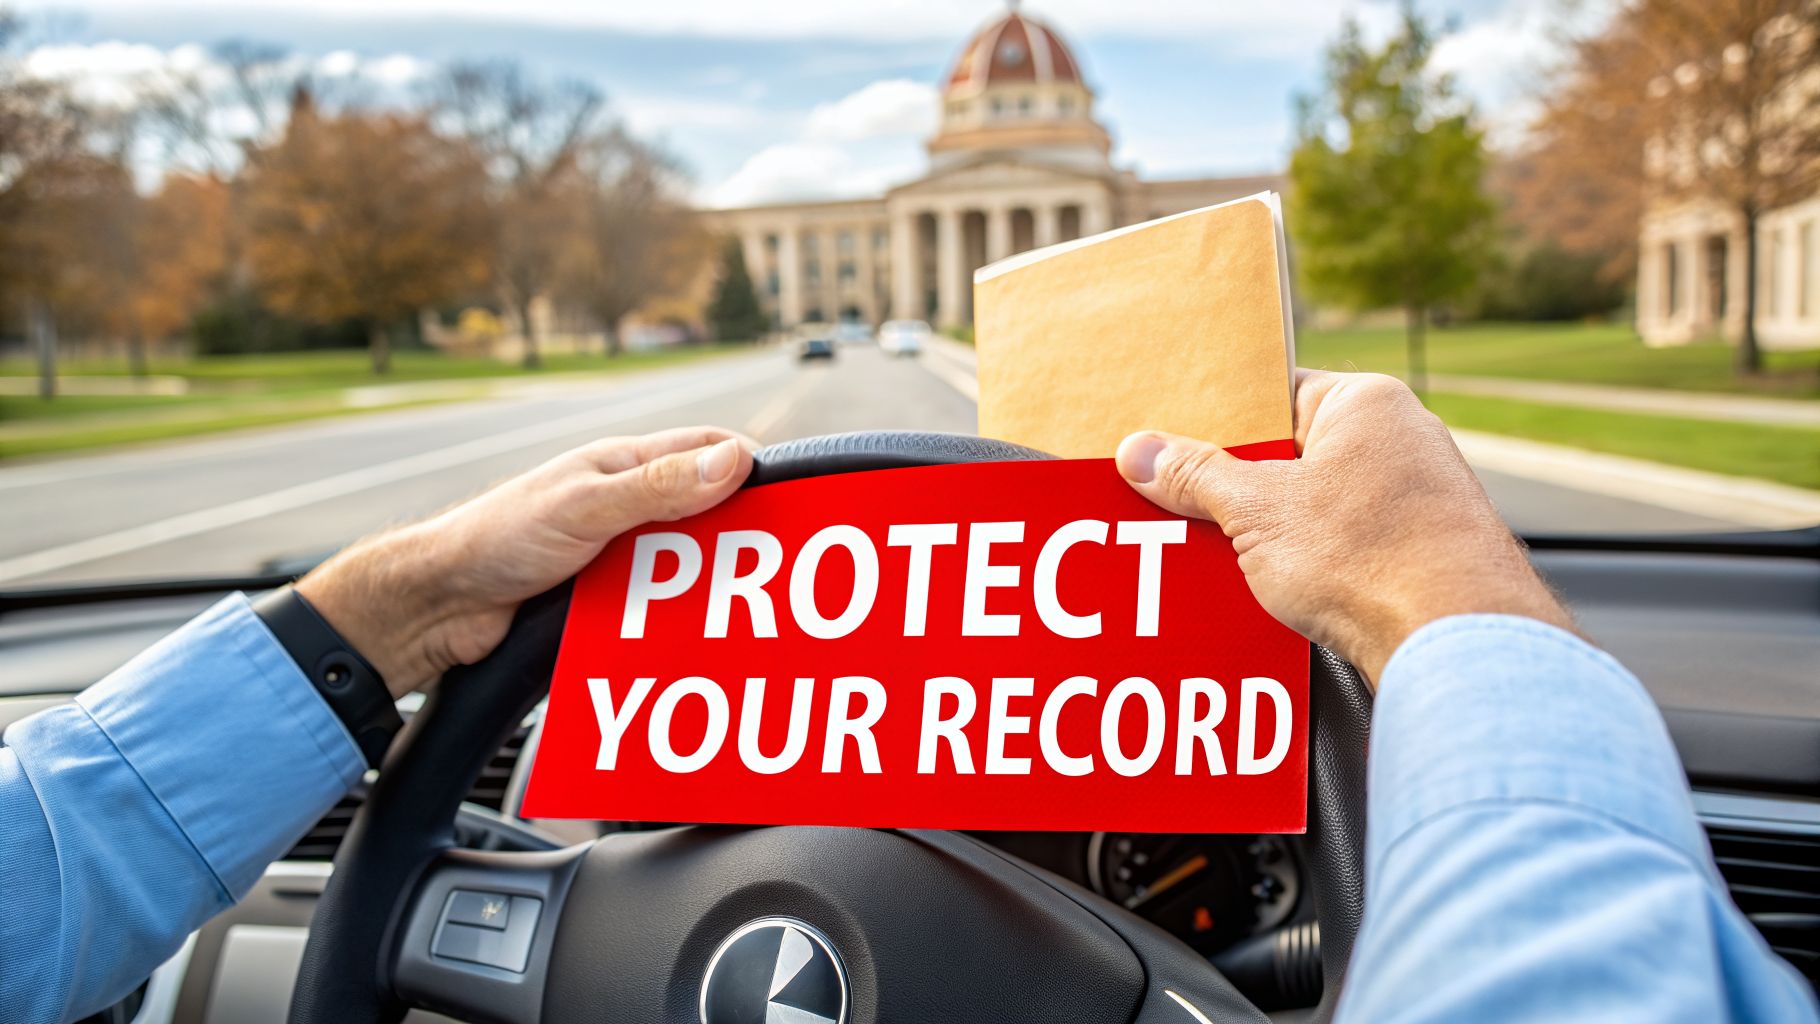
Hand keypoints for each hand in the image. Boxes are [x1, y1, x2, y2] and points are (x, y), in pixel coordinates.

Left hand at [296, 427, 753, 696]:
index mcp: (625, 463)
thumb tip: (734, 460)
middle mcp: (626, 504)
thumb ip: (659, 487)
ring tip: (739, 611)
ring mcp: (617, 553)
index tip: (787, 502)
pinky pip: (658, 609)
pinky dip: (677, 622)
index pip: (709, 450)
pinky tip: (695, 640)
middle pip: (709, 514)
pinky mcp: (605, 600)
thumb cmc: (495, 537)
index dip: (750, 469)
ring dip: (707, 588)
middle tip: (775, 566)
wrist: (436, 607)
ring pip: (687, 567)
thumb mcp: (586, 506)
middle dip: (740, 537)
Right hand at [1115, 370, 1572, 684]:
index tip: (1174, 443)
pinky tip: (1271, 591)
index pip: (1274, 393)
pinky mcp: (1421, 556)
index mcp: (1367, 404)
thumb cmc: (1372, 558)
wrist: (1458, 643)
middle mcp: (1401, 441)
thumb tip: (1143, 453)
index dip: (1218, 419)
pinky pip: (1343, 547)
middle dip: (1234, 485)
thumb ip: (1195, 476)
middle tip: (1180, 503)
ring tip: (1217, 554)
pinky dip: (1305, 565)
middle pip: (1291, 453)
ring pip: (1314, 505)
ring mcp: (1417, 500)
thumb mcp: (1256, 511)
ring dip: (1266, 532)